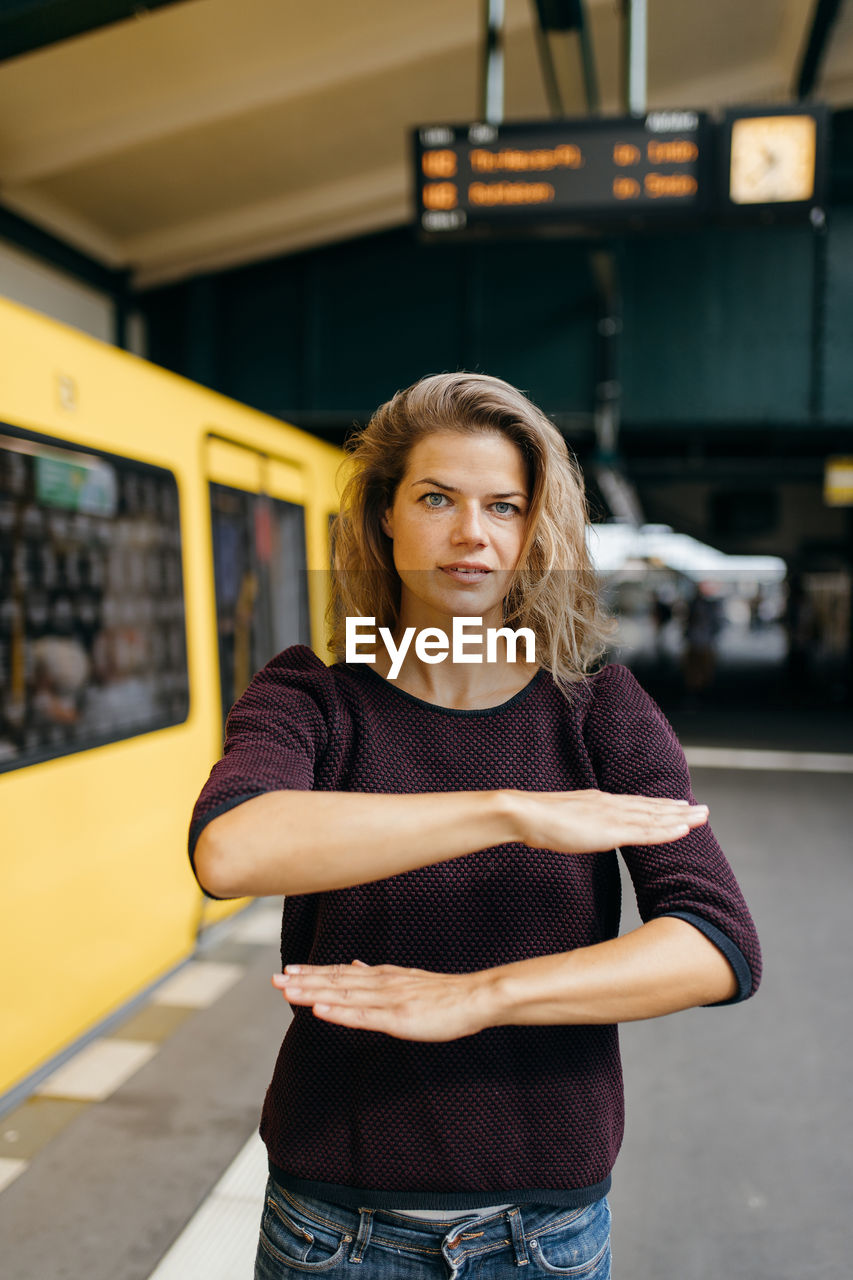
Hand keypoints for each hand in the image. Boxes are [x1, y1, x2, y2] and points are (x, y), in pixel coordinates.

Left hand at [272, 960, 493, 1040]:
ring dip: (313, 993)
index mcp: (383, 976)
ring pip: (344, 995)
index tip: (287, 970)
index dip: (313, 972)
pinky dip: (339, 1012)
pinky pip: (363, 1016)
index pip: (341, 973)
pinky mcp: (398, 1018)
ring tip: (287, 991)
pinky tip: (320, 1010)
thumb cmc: (445, 994)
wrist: (477, 997)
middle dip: (303, 981)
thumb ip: (378, 974)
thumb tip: (355, 965)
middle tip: (274, 978)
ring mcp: (388, 1000)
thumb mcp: (407, 979)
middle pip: (336, 982)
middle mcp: (381, 983)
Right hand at [513, 789, 707, 853]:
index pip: (637, 803)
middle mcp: (611, 804)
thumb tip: (589, 829)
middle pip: (652, 807)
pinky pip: (645, 832)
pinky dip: (666, 830)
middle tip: (704, 810)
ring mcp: (613, 816)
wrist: (526, 814)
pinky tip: (683, 830)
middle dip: (679, 809)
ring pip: (654, 817)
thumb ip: (583, 822)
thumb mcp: (567, 819)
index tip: (679, 805)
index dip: (660, 805)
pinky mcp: (611, 830)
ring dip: (681, 817)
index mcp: (601, 802)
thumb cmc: (539, 820)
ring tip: (702, 817)